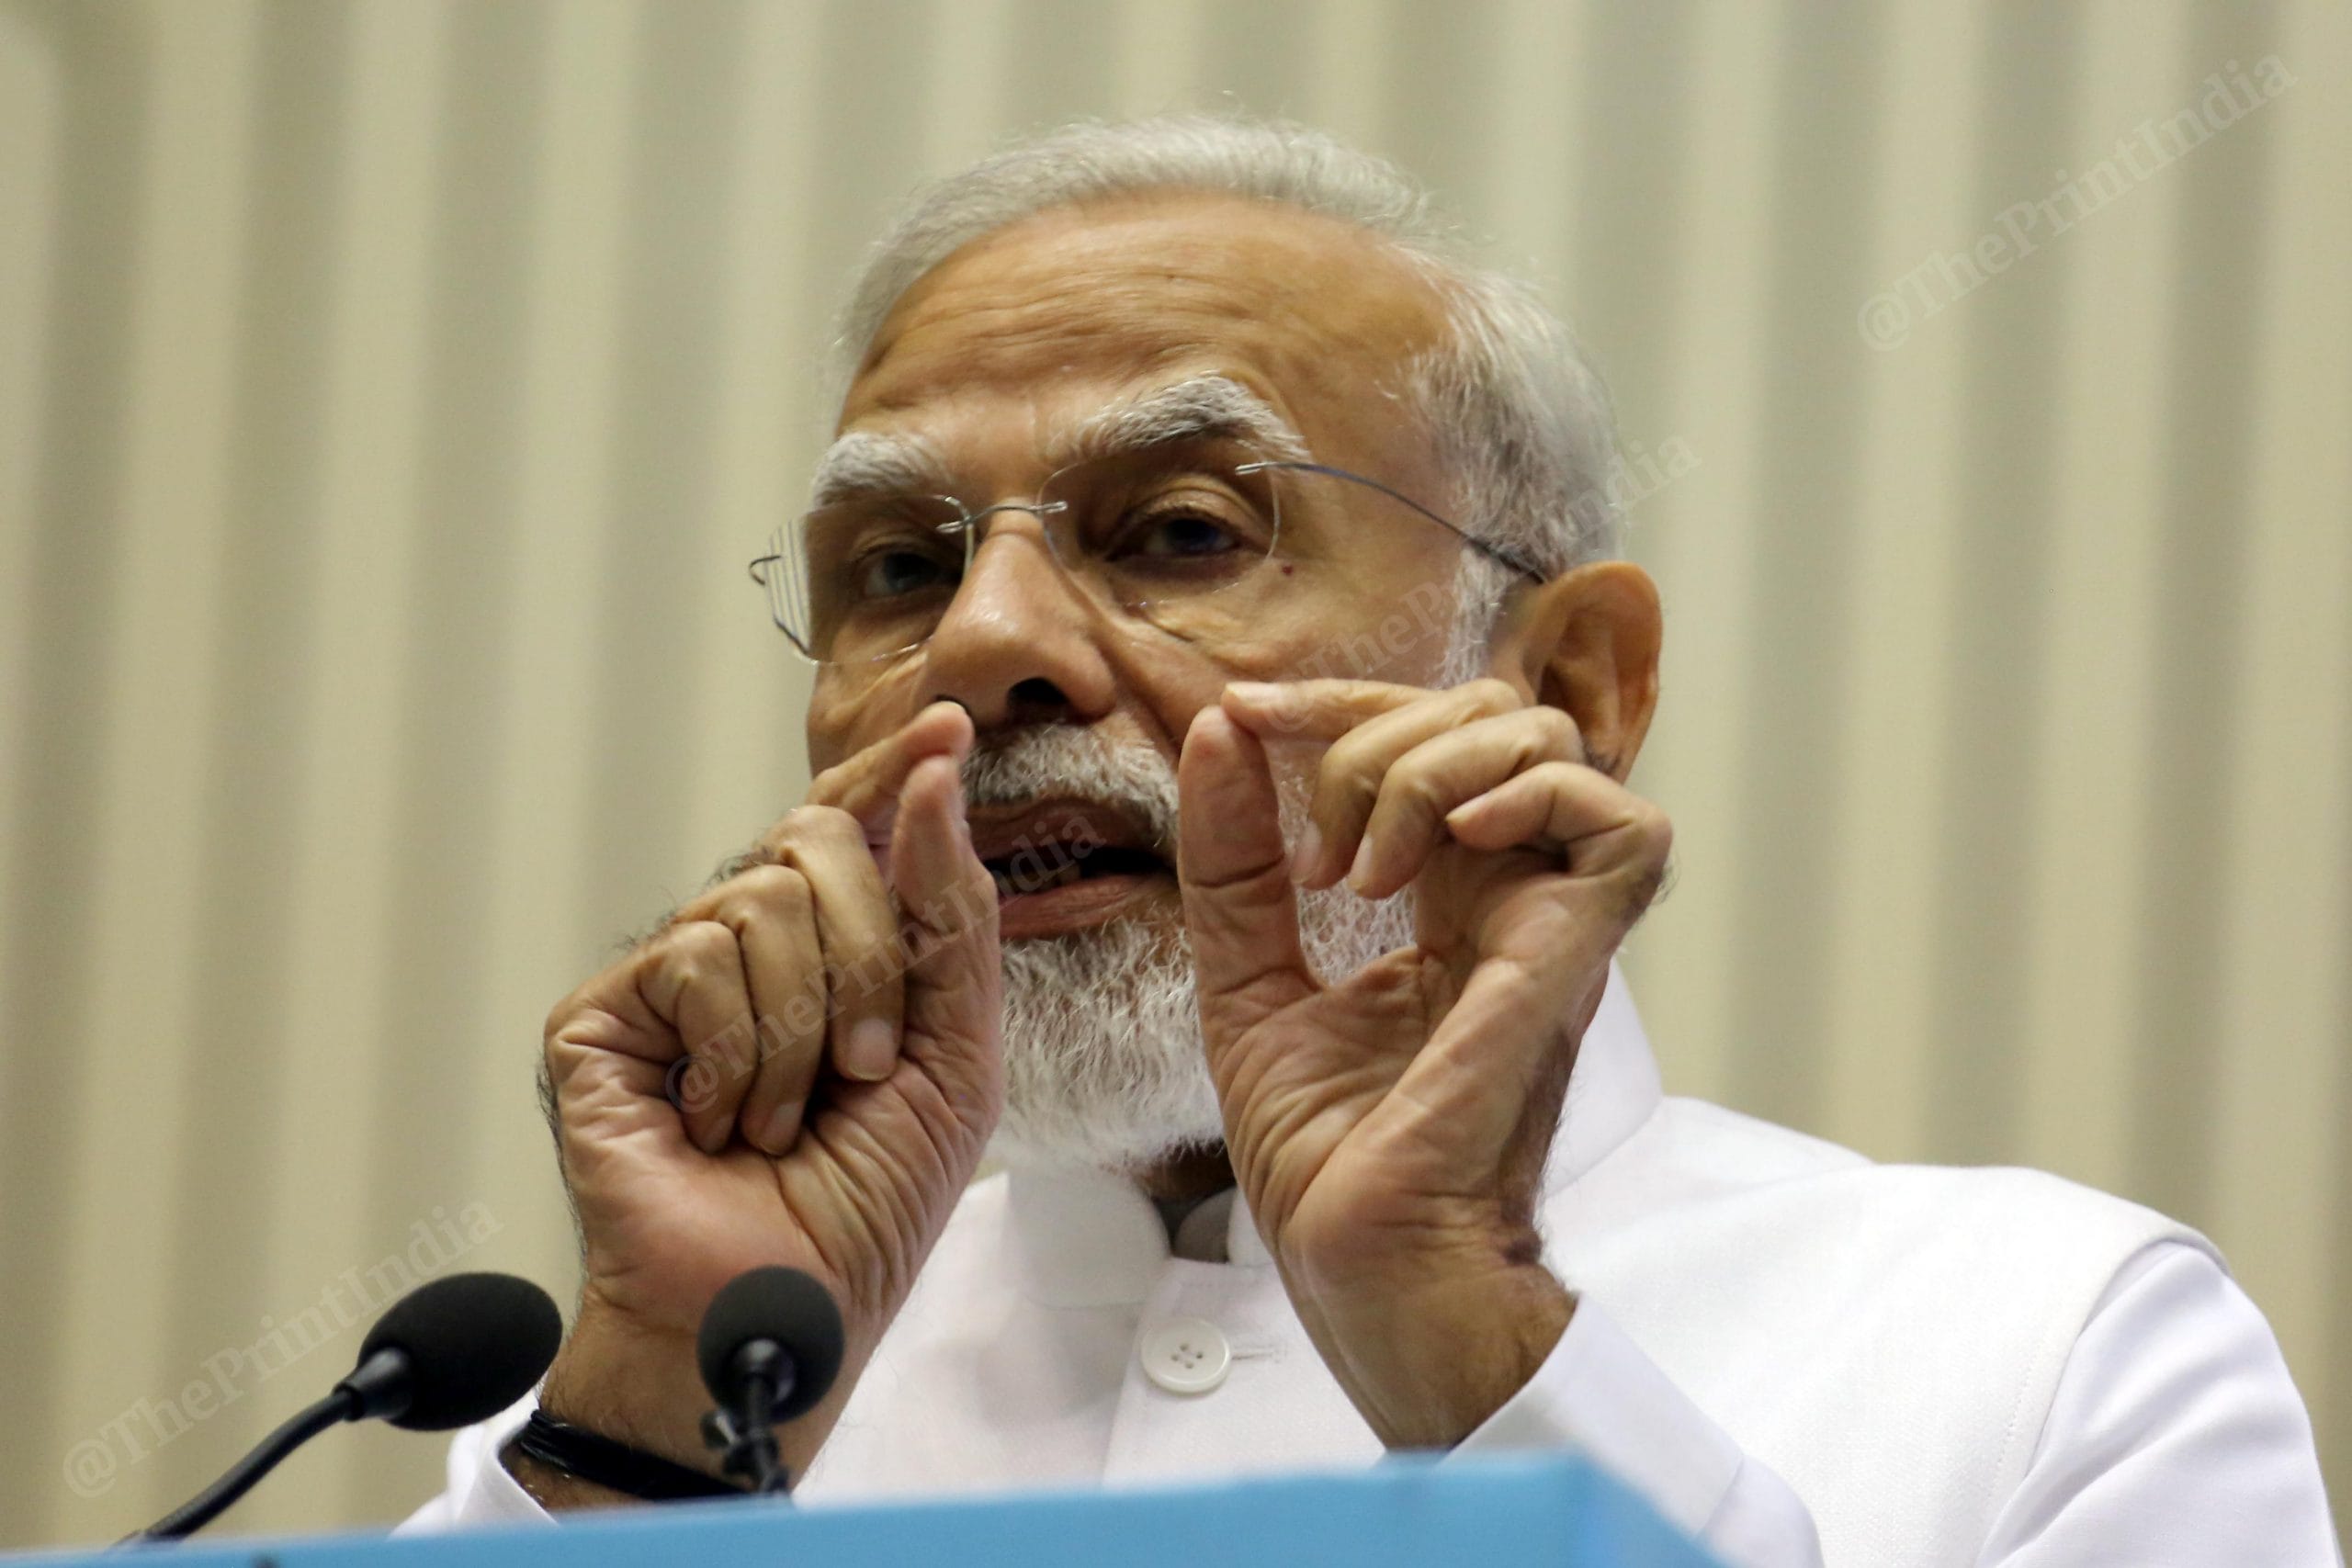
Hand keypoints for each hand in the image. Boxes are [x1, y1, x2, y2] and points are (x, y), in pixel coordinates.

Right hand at [520, 701, 1000, 1503]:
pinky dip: (737, 1052)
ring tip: (784, 1118)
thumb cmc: (864, 1203)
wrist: (782, 1312)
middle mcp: (744, 947)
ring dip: (805, 1026)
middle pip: (817, 842)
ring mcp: (668, 979)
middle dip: (873, 955)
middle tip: (864, 1068)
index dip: (893, 771)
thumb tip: (937, 771)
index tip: (950, 726)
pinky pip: (695, 956)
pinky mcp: (601, 1017)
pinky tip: (717, 1123)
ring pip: (759, 898)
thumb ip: (951, 916)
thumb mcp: (955, 1053)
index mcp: (828, 951)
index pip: (852, 827)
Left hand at [1179, 678, 1670, 1448]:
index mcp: (1444, 895)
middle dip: (1374, 727)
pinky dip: (1538, 797)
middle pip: (1492, 712)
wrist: (1358, 1261)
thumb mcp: (1246, 978)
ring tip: (1364, 871)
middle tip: (1310, 839)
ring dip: (1432, 764)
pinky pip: (1626, 827)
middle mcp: (1509, 894)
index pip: (1427, 735)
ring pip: (1554, 741)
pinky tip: (1451, 846)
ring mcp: (1549, 923)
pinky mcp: (1571, 962)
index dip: (1337, 705)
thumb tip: (1219, 733)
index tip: (1239, 717)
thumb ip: (1235, 863)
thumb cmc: (1323, 1155)